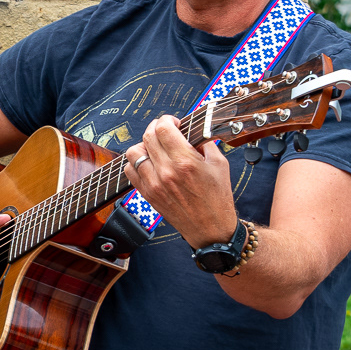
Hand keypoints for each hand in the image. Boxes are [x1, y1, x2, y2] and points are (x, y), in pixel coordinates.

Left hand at [124, 115, 237, 249]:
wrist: (210, 229)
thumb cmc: (217, 198)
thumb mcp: (220, 164)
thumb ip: (205, 143)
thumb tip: (193, 131)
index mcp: (185, 161)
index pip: (163, 128)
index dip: (167, 119)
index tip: (174, 122)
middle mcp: (166, 171)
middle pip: (148, 136)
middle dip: (156, 127)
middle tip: (165, 130)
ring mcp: (154, 184)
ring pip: (134, 152)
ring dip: (144, 145)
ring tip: (156, 148)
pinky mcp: (148, 194)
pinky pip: (130, 171)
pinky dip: (137, 162)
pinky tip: (150, 163)